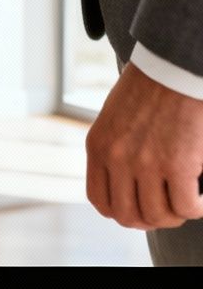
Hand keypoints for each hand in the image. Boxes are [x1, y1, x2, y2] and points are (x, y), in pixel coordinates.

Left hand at [85, 62, 202, 229]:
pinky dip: (196, 208)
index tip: (139, 209)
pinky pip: (186, 206)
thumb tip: (124, 184)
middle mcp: (117, 158)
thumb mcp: (114, 119)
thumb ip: (113, 149)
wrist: (174, 68)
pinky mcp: (179, 164)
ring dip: (175, 216)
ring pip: (158, 216)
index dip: (121, 213)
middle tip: (167, 210)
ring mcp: (146, 163)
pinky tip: (201, 197)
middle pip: (128, 215)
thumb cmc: (149, 90)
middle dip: (150, 220)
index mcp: (98, 147)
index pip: (100, 201)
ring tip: (186, 202)